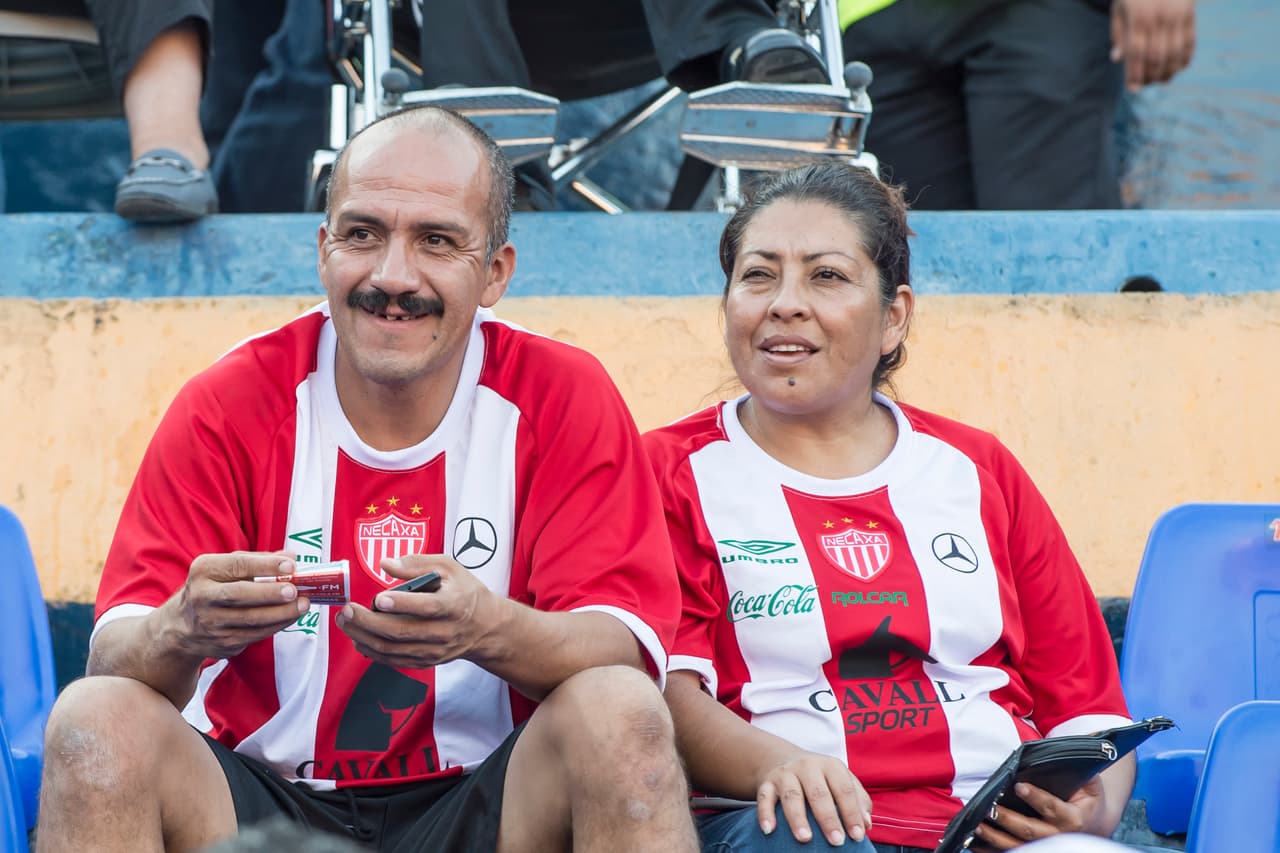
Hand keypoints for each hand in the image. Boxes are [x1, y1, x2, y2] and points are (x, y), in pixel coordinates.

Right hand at [162, 551, 307, 659]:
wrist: (182, 626)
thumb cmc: (215, 587)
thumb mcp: (227, 567)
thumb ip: (260, 561)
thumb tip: (292, 558)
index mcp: (204, 570)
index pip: (238, 564)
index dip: (266, 566)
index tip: (290, 566)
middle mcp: (202, 596)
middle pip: (240, 594)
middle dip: (270, 593)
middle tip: (295, 591)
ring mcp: (210, 623)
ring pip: (251, 619)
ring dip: (282, 613)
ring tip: (303, 605)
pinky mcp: (222, 643)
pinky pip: (255, 635)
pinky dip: (277, 625)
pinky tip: (291, 617)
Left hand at [336, 554, 500, 668]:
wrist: (485, 627)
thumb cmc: (465, 592)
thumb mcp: (450, 568)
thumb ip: (418, 563)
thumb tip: (386, 563)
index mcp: (454, 605)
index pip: (427, 607)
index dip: (403, 604)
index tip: (380, 598)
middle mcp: (444, 632)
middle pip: (401, 632)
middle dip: (368, 621)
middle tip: (346, 609)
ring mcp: (434, 650)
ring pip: (393, 649)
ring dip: (363, 636)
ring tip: (345, 621)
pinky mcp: (426, 661)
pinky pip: (393, 660)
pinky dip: (372, 650)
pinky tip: (357, 637)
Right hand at [756, 752, 872, 846]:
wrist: (784, 759)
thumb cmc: (821, 778)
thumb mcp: (841, 781)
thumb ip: (858, 800)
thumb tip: (866, 823)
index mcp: (830, 766)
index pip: (844, 789)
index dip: (852, 812)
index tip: (857, 835)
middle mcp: (807, 766)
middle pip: (818, 793)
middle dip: (828, 818)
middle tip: (836, 841)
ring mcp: (786, 774)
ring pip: (791, 796)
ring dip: (798, 818)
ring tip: (805, 839)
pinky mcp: (767, 783)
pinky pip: (764, 798)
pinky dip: (765, 814)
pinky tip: (769, 830)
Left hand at [972, 777, 1104, 849]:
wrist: (1094, 822)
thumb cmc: (1086, 797)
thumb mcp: (1089, 782)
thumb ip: (1076, 769)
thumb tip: (1060, 752)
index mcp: (1074, 818)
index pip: (1052, 807)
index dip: (1036, 797)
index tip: (1019, 786)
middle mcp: (1059, 836)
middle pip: (1030, 830)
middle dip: (1007, 819)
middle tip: (989, 808)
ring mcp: (1047, 847)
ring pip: (1019, 846)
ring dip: (995, 837)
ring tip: (977, 825)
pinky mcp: (1037, 851)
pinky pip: (1013, 852)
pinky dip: (992, 850)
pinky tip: (975, 843)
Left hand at [1110, 0, 1195, 91]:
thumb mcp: (1120, 7)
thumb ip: (1118, 33)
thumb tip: (1117, 59)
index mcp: (1138, 18)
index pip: (1135, 53)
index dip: (1134, 74)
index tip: (1133, 89)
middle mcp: (1159, 18)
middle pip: (1156, 57)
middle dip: (1151, 76)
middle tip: (1146, 85)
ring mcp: (1177, 15)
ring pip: (1175, 52)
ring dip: (1169, 71)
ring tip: (1163, 80)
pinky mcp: (1190, 13)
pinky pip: (1190, 40)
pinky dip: (1185, 57)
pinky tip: (1179, 67)